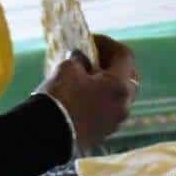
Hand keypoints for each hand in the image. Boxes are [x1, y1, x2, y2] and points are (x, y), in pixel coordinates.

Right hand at [39, 34, 138, 150]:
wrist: (47, 135)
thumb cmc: (60, 97)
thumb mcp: (68, 68)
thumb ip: (80, 59)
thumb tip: (81, 59)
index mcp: (120, 85)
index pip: (124, 55)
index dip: (108, 43)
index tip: (91, 40)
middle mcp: (125, 104)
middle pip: (127, 76)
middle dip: (112, 64)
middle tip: (93, 58)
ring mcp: (116, 121)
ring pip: (119, 95)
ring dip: (107, 83)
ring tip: (87, 78)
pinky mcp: (105, 133)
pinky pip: (109, 109)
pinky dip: (101, 99)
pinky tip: (84, 96)